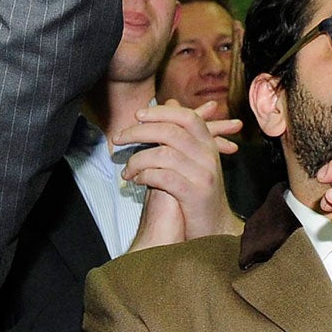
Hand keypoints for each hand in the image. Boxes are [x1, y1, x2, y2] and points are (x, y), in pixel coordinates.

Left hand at [118, 102, 243, 240]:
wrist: (213, 228)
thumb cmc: (195, 192)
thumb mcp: (193, 158)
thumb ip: (180, 132)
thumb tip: (170, 103)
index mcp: (207, 145)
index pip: (186, 117)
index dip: (160, 112)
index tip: (137, 115)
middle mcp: (209, 156)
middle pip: (171, 132)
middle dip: (138, 132)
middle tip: (118, 139)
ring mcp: (204, 175)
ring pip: (164, 155)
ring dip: (137, 160)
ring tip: (127, 170)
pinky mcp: (196, 195)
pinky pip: (165, 177)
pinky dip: (145, 176)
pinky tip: (137, 180)